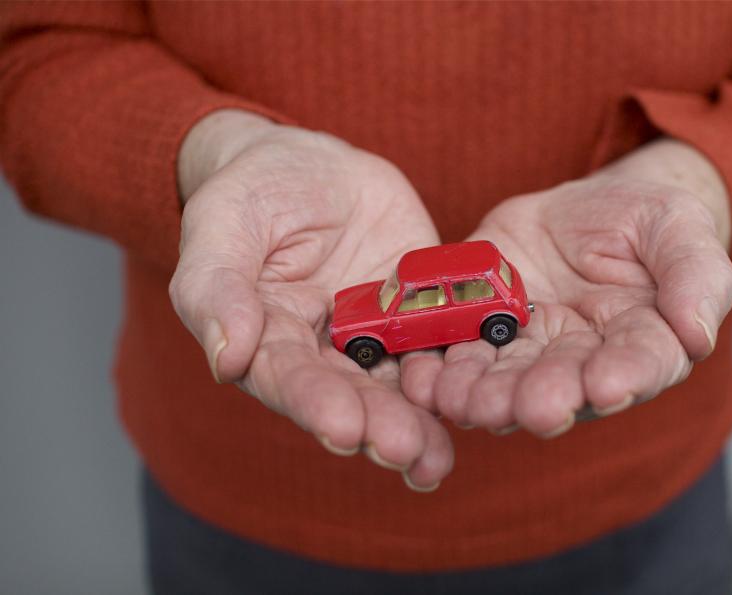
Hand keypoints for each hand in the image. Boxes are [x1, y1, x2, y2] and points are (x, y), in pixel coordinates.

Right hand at [169, 110, 451, 489]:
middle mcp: (324, 351)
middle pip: (350, 394)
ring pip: (398, 384)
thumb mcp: (221, 225)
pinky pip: (442, 341)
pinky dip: (457, 372)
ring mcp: (376, 334)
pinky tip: (478, 402)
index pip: (288, 378)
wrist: (312, 165)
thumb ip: (216, 289)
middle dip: (376, 425)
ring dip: (418, 422)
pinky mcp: (418, 312)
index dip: (314, 403)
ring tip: (436, 456)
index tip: (342, 429)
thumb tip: (225, 358)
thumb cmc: (252, 194)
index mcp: (269, 339)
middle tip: (403, 451)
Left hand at [400, 140, 731, 436]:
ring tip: (468, 402)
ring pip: (505, 381)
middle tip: (532, 408)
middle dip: (545, 397)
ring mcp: (526, 349)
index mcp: (640, 341)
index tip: (606, 386)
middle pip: (563, 384)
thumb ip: (696, 275)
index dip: (625, 376)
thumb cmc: (641, 221)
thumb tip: (697, 335)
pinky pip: (456, 354)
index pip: (639, 364)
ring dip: (485, 396)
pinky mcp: (480, 328)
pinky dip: (437, 371)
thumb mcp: (679, 226)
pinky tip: (422, 379)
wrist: (582, 207)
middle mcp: (580, 359)